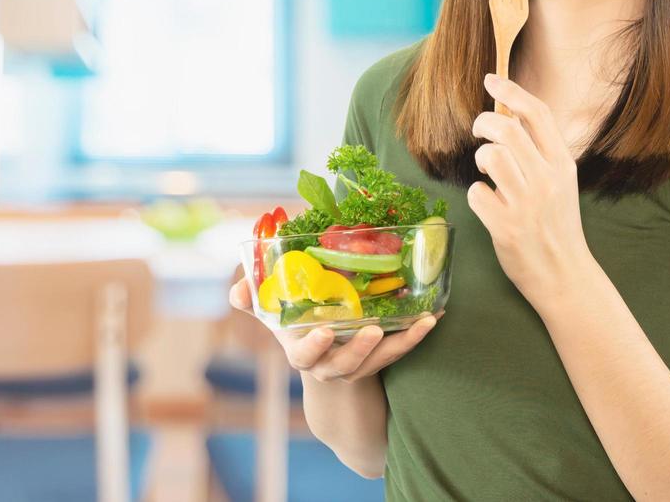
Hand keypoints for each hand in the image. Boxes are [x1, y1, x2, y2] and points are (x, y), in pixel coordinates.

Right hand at [227, 276, 440, 382]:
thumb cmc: (302, 335)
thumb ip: (254, 302)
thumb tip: (236, 289)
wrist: (333, 381)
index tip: (324, 331)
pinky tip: (433, 318)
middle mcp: (328, 366)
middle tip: (372, 330)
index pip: (303, 354)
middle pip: (343, 365)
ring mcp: (356, 368)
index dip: (313, 345)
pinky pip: (399, 353)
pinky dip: (416, 336)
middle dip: (358, 349)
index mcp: (301, 353)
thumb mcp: (276, 320)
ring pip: (378, 361)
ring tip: (419, 323)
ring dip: (399, 343)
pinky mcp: (379, 364)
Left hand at [469, 73, 594, 306]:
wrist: (564, 275)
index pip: (538, 114)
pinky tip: (488, 204)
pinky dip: (476, 194)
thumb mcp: (560, 182)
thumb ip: (540, 152)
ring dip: (480, 158)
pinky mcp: (506, 226)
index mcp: (562, 165)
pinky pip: (476, 193)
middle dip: (484, 123)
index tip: (491, 80)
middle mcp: (547, 180)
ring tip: (487, 171)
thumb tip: (509, 115)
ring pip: (491, 156)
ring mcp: (527, 204)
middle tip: (480, 132)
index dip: (511, 91)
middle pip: (507, 129)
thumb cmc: (556, 224)